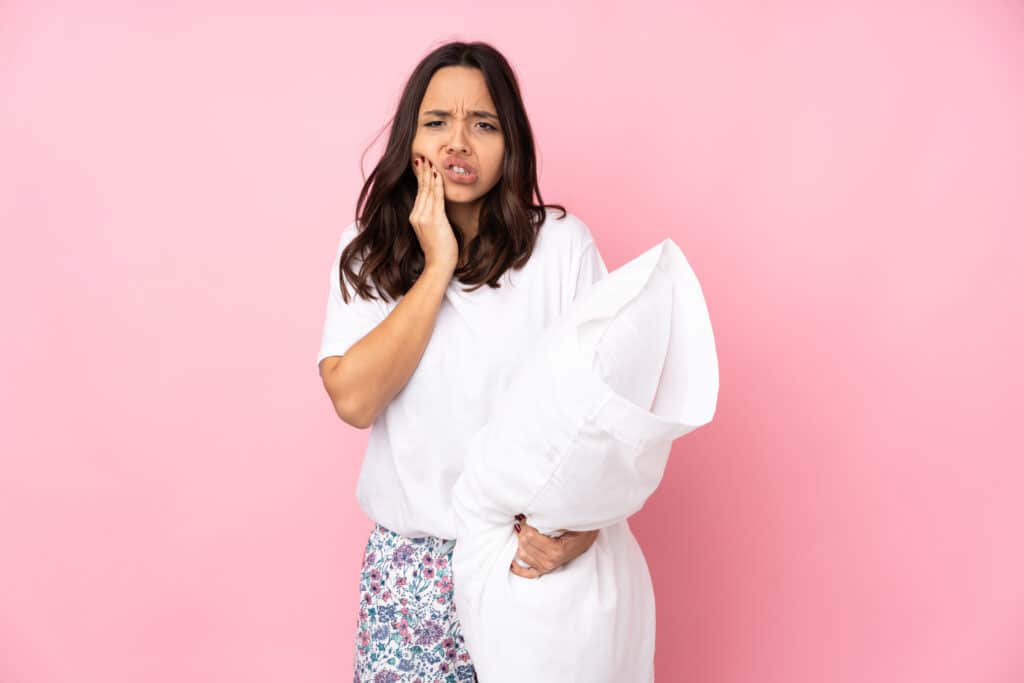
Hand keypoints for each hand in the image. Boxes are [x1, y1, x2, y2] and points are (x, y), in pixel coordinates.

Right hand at [409, 154, 458, 271]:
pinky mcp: (434, 219)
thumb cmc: (439, 250)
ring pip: (427, 191)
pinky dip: (437, 185)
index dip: (421, 178)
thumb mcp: (432, 231)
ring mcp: (424, 217)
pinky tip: (437, 174)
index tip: (422, 166)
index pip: (419, 193)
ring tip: (430, 161)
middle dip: (423, 172)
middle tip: (423, 157)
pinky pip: (436, 198)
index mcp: (414, 217)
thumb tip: (437, 209)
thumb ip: (431, 218)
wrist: (438, 264)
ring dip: (429, 174)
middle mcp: (416, 215)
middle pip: (421, 189)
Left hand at [509, 514, 598, 578]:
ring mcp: (547, 567)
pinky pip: (527, 572)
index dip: (526, 523)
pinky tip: (512, 561)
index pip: (528, 536)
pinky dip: (518, 567)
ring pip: (522, 554)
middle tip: (527, 520)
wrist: (588, 535)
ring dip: (521, 541)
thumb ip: (547, 519)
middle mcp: (550, 562)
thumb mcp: (566, 519)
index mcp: (555, 551)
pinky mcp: (545, 569)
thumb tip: (525, 516)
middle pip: (523, 544)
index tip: (528, 515)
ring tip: (526, 530)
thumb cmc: (579, 526)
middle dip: (523, 530)